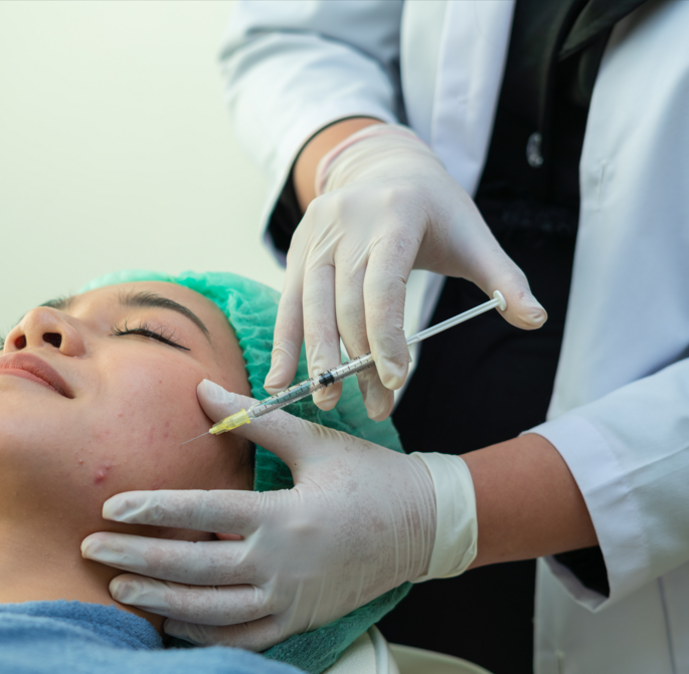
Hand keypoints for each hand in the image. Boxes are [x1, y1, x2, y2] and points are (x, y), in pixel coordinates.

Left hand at [81, 379, 476, 649]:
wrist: (426, 526)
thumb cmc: (369, 478)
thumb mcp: (314, 442)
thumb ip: (252, 420)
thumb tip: (201, 389)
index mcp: (283, 515)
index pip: (202, 512)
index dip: (153, 510)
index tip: (111, 507)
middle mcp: (282, 563)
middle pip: (194, 568)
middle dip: (136, 561)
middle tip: (91, 551)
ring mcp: (290, 599)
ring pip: (211, 611)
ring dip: (160, 601)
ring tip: (119, 589)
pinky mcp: (300, 619)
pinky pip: (242, 637)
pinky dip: (202, 633)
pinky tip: (168, 621)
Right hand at [271, 122, 547, 418]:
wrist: (384, 167)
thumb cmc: (434, 210)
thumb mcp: (473, 236)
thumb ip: (504, 278)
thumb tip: (536, 318)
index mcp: (394, 214)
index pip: (384, 286)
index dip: (387, 336)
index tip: (396, 381)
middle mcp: (346, 221)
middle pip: (347, 304)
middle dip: (360, 361)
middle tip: (377, 407)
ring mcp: (315, 234)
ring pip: (311, 306)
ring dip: (318, 359)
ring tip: (328, 400)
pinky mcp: (297, 248)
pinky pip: (288, 303)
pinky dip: (286, 343)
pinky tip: (281, 379)